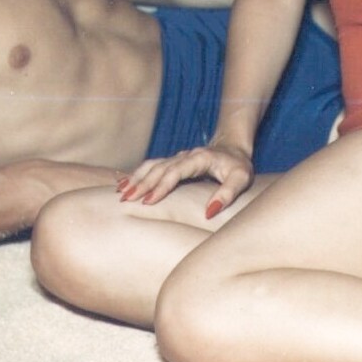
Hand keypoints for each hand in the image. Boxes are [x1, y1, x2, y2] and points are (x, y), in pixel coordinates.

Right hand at [117, 143, 253, 216]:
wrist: (233, 148)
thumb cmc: (238, 166)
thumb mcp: (241, 178)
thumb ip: (227, 193)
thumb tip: (209, 213)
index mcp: (199, 158)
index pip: (176, 171)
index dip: (162, 186)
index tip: (149, 201)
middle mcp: (185, 155)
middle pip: (159, 168)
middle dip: (142, 184)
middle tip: (126, 199)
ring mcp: (177, 157)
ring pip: (152, 166)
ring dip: (136, 178)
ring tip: (121, 193)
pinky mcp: (173, 162)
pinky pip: (151, 166)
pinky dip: (136, 175)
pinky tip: (123, 184)